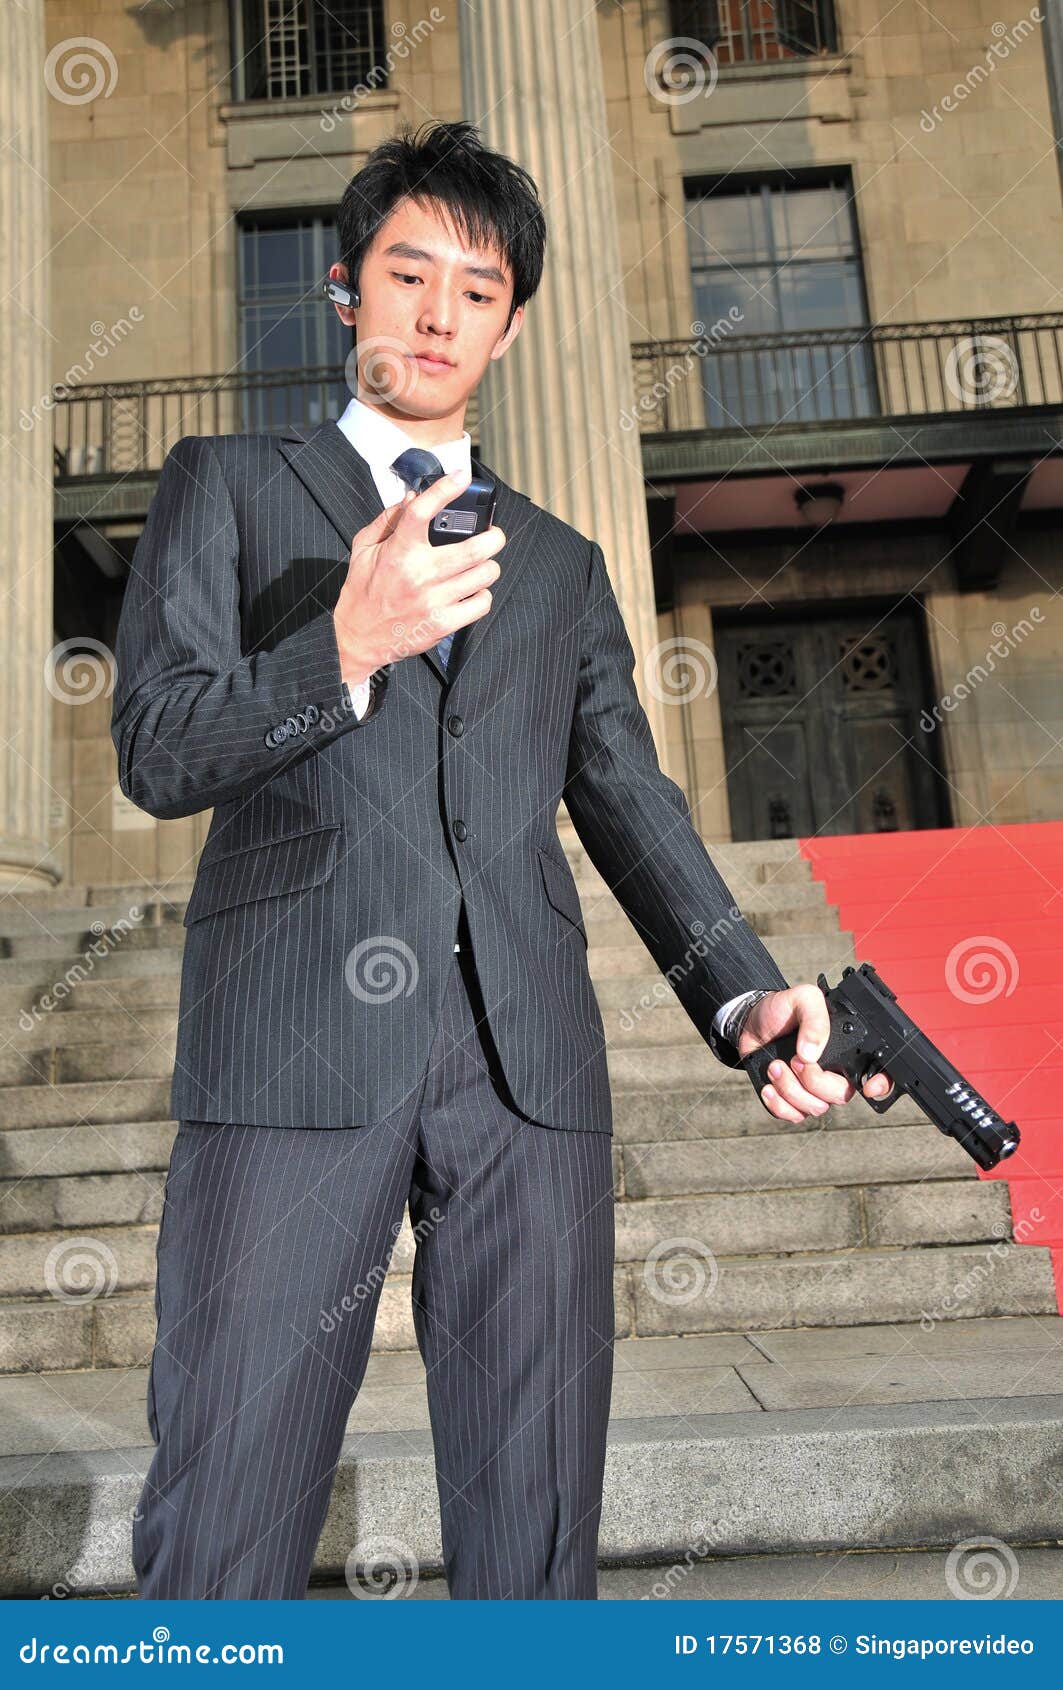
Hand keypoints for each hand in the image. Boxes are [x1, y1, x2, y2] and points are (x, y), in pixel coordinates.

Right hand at [333, 467, 505, 682]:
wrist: (358, 638)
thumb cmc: (363, 590)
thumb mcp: (364, 548)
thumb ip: (388, 519)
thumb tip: (413, 496)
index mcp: (399, 551)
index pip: (423, 511)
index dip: (445, 489)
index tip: (462, 476)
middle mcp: (419, 574)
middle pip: (475, 548)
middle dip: (494, 537)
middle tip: (493, 535)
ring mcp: (434, 600)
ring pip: (485, 575)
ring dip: (489, 566)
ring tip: (482, 564)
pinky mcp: (443, 623)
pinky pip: (481, 603)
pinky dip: (483, 595)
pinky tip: (473, 591)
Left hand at [737, 982, 892, 1122]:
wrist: (750, 1022)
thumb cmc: (781, 1010)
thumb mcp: (802, 998)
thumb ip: (815, 1018)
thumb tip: (811, 1053)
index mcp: (846, 1049)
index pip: (876, 1072)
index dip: (882, 1084)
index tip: (869, 1088)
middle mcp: (834, 1073)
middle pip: (841, 1096)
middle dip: (814, 1081)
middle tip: (794, 1059)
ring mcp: (813, 1090)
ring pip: (816, 1108)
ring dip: (791, 1089)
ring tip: (775, 1066)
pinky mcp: (792, 1100)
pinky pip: (794, 1116)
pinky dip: (779, 1105)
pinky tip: (769, 1086)